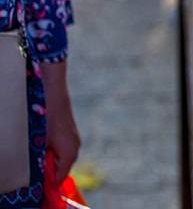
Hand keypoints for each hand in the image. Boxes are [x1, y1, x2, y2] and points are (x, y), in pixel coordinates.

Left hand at [40, 62, 80, 184]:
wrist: (53, 92)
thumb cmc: (46, 117)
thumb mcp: (40, 142)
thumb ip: (42, 162)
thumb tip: (40, 175)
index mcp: (70, 153)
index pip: (59, 178)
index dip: (48, 182)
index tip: (38, 183)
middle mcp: (75, 148)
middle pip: (61, 168)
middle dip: (48, 170)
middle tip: (35, 165)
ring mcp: (74, 140)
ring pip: (61, 157)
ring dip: (50, 158)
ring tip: (38, 151)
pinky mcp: (70, 133)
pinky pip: (62, 148)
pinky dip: (53, 150)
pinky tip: (43, 141)